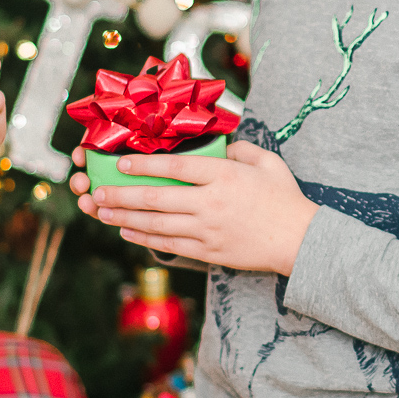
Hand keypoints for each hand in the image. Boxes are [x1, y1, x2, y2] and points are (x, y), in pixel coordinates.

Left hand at [70, 140, 316, 274]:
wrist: (300, 242)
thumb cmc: (285, 199)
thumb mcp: (267, 162)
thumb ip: (240, 149)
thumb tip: (219, 146)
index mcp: (224, 176)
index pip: (176, 167)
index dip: (145, 164)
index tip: (122, 162)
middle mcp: (211, 203)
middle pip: (157, 198)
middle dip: (122, 194)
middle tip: (98, 190)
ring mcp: (208, 230)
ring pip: (157, 224)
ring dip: (125, 217)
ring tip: (102, 211)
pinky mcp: (208, 251)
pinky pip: (169, 244)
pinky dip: (145, 238)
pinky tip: (128, 232)